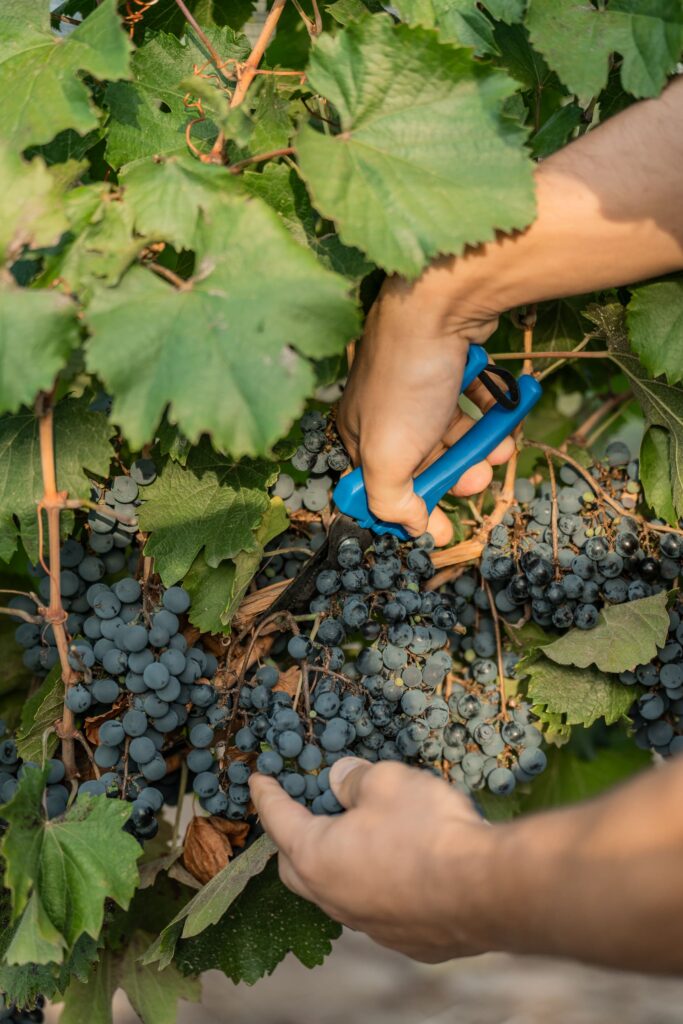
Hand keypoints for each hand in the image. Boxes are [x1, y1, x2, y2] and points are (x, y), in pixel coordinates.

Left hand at [250, 757, 494, 961]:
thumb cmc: (428, 829)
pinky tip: (398, 870)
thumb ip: (355, 779)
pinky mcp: (407, 941)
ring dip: (338, 865)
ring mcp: (370, 926)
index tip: (258, 780)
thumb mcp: (386, 781)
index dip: (267, 796)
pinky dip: (374, 886)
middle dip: (293, 839)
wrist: (488, 890)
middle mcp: (335, 899)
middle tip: (303, 812)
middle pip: (296, 869)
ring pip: (336, 894)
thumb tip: (341, 781)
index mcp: (317, 857)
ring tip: (356, 838)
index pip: (279, 820)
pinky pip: (376, 910)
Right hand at [337, 269, 514, 546]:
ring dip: (480, 448)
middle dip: (455, 475)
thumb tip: (413, 527)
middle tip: (479, 480)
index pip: (383, 483)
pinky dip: (491, 413)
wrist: (440, 303)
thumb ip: (393, 501)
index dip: (413, 508)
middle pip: (423, 459)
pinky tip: (506, 418)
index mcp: (360, 432)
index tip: (443, 528)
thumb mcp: (387, 457)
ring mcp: (418, 382)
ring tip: (501, 450)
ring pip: (453, 430)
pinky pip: (473, 396)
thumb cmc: (406, 383)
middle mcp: (384, 407)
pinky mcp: (451, 359)